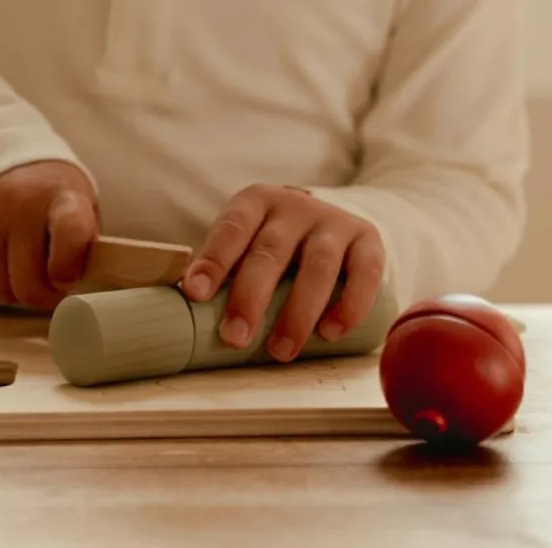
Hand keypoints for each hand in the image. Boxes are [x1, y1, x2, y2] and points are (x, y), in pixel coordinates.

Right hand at [0, 160, 98, 309]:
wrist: (2, 155)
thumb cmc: (52, 192)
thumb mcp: (81, 203)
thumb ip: (85, 243)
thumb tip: (74, 284)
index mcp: (62, 197)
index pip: (70, 233)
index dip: (69, 267)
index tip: (67, 277)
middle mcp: (20, 205)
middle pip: (30, 284)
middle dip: (44, 295)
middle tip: (50, 285)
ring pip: (3, 291)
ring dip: (17, 290)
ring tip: (26, 267)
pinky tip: (2, 260)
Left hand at [180, 184, 384, 361]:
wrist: (333, 220)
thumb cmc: (275, 242)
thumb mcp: (248, 241)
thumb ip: (226, 268)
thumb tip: (183, 309)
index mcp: (256, 201)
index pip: (232, 228)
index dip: (214, 260)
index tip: (194, 294)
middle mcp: (295, 206)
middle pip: (271, 250)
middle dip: (251, 296)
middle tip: (235, 338)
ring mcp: (333, 221)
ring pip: (318, 264)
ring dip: (298, 311)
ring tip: (281, 350)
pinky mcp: (368, 239)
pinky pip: (364, 272)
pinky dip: (349, 305)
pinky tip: (331, 334)